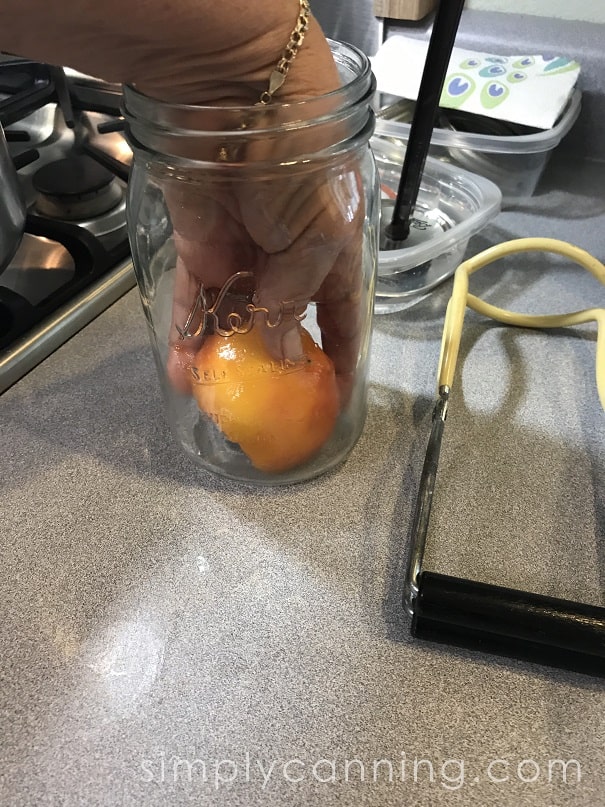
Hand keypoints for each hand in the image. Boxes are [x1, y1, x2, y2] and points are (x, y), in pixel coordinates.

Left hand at [151, 16, 365, 404]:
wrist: (239, 108)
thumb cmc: (301, 171)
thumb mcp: (319, 240)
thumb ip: (295, 300)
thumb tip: (280, 356)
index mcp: (331, 260)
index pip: (339, 320)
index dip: (337, 358)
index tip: (331, 398)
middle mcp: (288, 265)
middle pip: (280, 327)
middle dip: (270, 367)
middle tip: (261, 409)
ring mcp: (243, 261)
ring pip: (232, 320)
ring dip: (222, 358)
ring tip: (213, 401)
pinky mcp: (201, 253)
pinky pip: (195, 302)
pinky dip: (187, 334)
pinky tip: (182, 372)